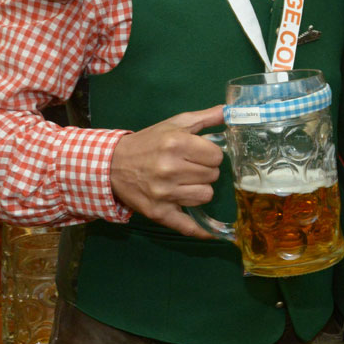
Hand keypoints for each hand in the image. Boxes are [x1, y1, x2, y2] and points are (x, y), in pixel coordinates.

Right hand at [109, 106, 224, 237]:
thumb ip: (206, 117)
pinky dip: (201, 229)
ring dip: (199, 190)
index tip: (200, 154)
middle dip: (205, 171)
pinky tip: (212, 232)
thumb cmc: (149, 142)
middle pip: (212, 176)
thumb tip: (231, 111)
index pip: (217, 157)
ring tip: (184, 183)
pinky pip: (188, 226)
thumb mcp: (175, 124)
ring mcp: (164, 193)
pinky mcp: (159, 212)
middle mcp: (170, 169)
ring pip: (205, 196)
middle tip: (190, 168)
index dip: (211, 155)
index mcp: (176, 144)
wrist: (112, 164)